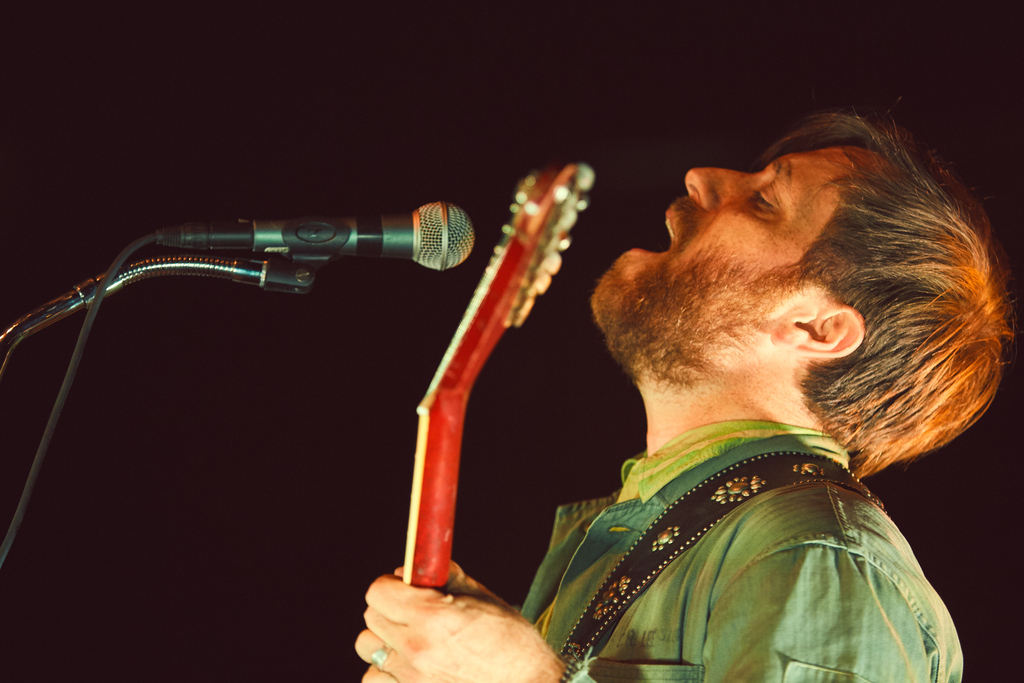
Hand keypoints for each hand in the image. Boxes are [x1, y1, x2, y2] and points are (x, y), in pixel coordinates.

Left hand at [355, 563, 564, 681]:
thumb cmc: (513, 645)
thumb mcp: (482, 598)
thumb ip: (444, 579)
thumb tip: (410, 570)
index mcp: (433, 618)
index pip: (378, 592)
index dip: (392, 585)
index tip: (405, 587)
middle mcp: (416, 650)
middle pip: (372, 618)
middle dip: (390, 609)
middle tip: (414, 612)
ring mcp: (411, 680)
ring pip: (369, 649)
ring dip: (385, 641)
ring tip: (410, 641)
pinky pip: (376, 679)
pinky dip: (387, 672)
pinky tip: (409, 667)